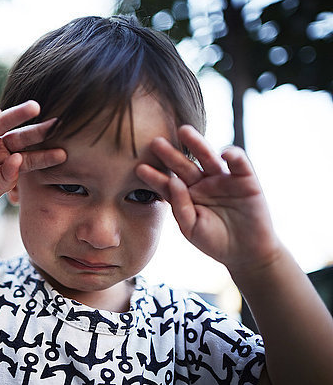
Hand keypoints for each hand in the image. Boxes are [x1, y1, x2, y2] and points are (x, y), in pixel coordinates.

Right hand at [0, 101, 66, 208]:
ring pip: (4, 123)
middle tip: (58, 122)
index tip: (63, 154)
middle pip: (22, 136)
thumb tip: (18, 159)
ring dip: (18, 114)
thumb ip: (5, 178)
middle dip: (39, 130)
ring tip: (35, 107)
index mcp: (10, 161)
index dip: (45, 156)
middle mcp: (0, 145)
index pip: (31, 158)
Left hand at [136, 125, 283, 274]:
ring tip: (184, 131)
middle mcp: (201, 183)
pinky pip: (239, 163)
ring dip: (197, 144)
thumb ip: (180, 206)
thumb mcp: (191, 228)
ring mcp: (222, 179)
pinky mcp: (245, 180)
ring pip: (208, 158)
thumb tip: (174, 181)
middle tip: (155, 142)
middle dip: (170, 154)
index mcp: (185, 195)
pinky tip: (224, 153)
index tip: (139, 168)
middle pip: (184, 165)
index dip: (154, 176)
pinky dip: (233, 155)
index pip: (166, 183)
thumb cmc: (214, 241)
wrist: (246, 252)